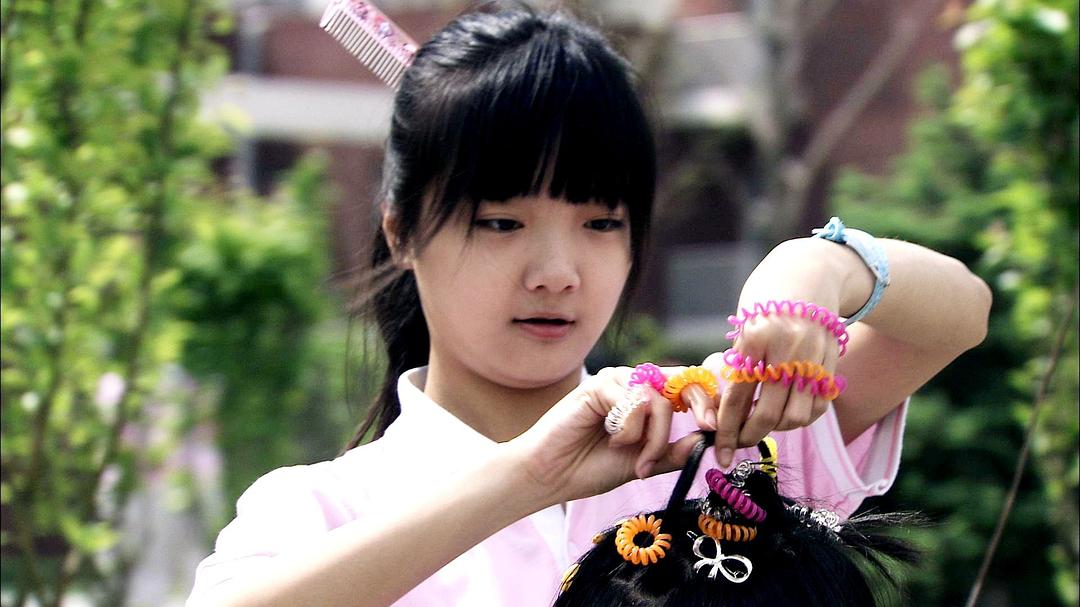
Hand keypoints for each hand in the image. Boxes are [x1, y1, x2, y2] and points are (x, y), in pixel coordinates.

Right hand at [510, 367, 706, 504]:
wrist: (550, 476)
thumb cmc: (590, 468)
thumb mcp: (644, 464)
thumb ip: (673, 453)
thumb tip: (706, 441)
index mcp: (645, 399)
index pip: (686, 385)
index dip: (708, 399)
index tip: (721, 424)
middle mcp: (632, 384)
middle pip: (680, 383)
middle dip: (699, 407)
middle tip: (707, 429)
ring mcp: (615, 381)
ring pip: (658, 399)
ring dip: (654, 437)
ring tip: (633, 458)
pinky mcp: (598, 385)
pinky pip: (634, 402)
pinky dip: (630, 429)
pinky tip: (612, 441)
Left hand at [709, 240, 847, 466]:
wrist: (809, 274)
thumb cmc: (766, 302)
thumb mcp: (744, 327)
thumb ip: (741, 366)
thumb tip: (729, 414)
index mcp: (755, 338)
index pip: (737, 397)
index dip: (726, 430)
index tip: (722, 453)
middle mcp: (787, 349)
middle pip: (767, 413)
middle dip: (749, 436)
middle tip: (739, 443)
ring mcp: (813, 357)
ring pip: (796, 416)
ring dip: (778, 428)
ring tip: (763, 423)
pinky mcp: (832, 362)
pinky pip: (818, 406)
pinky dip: (802, 418)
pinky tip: (788, 412)